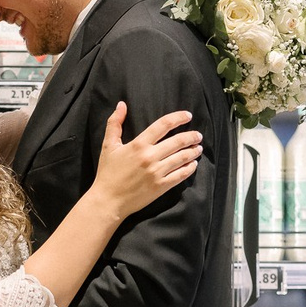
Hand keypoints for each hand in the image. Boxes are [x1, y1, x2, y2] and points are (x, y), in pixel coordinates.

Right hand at [90, 103, 201, 220]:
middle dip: (192, 136)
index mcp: (138, 145)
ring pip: (182, 157)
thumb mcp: (108, 146)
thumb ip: (114, 124)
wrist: (108, 201)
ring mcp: (157, 172)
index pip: (164, 125)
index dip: (178, 118)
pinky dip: (190, 168)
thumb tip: (121, 104)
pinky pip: (181, 175)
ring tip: (198, 148)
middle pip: (178, 141)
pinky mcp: (161, 186)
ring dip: (193, 151)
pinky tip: (193, 164)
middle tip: (198, 135)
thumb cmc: (107, 173)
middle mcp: (150, 157)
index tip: (188, 116)